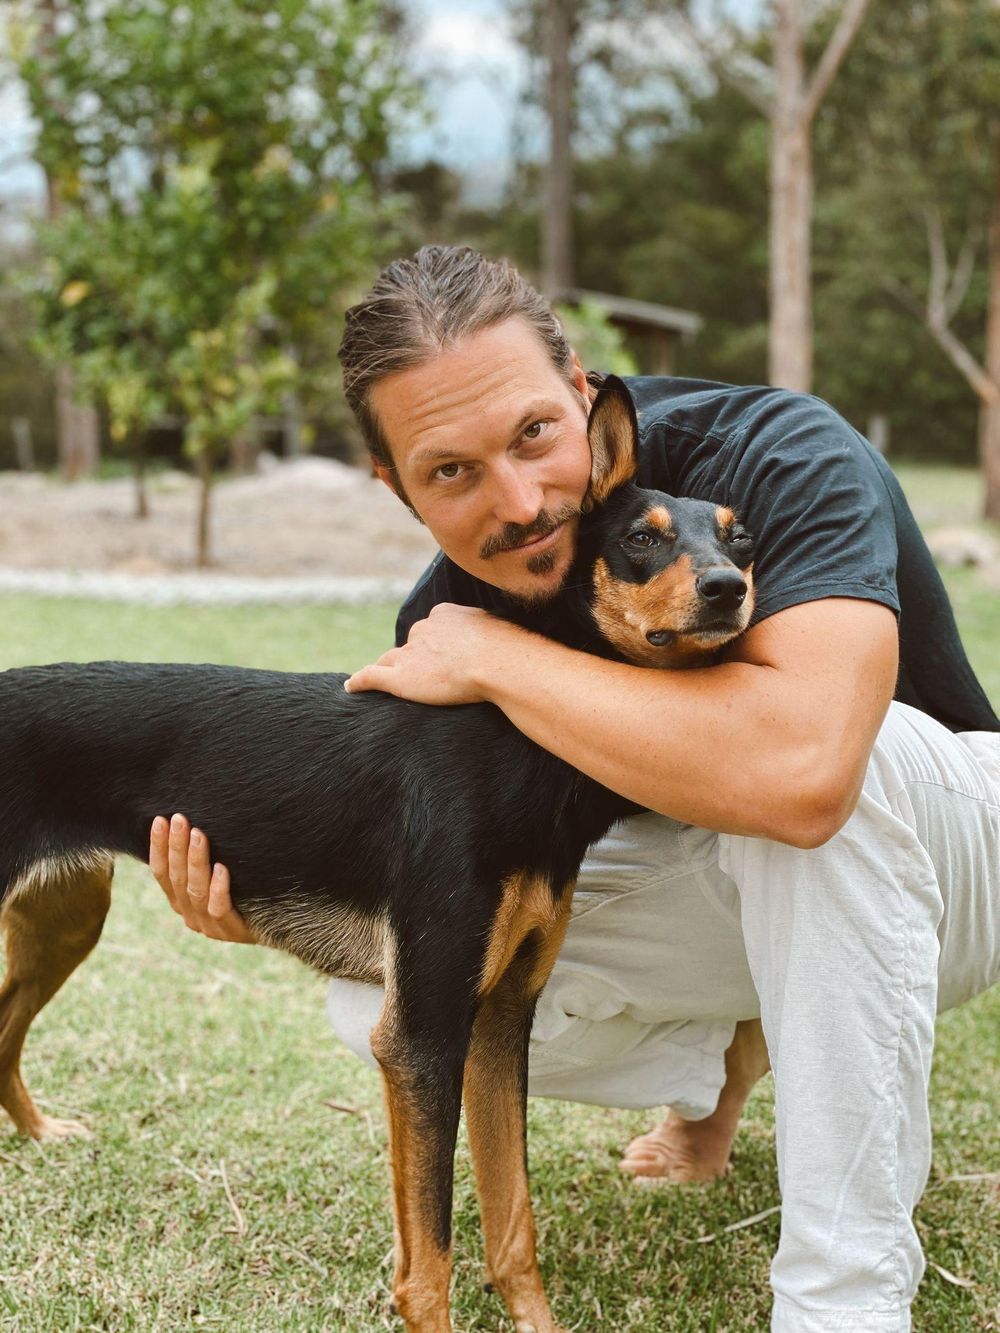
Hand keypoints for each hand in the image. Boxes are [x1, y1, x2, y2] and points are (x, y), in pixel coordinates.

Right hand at [149, 813, 257, 943]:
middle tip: (179, 820)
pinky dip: (218, 888)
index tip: (160, 820)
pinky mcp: (229, 931)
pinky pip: (219, 909)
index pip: (162, 872)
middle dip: (176, 847)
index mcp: (180, 900)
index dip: (158, 847)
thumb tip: (194, 821)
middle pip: (177, 878)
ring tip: (199, 835)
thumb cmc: (243, 891)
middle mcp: (189, 914)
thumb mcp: (217, 875)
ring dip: (195, 861)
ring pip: (195, 891)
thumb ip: (202, 858)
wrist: (275, 926)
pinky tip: (221, 868)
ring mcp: (208, 925)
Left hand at [344, 603, 512, 704]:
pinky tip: (351, 688)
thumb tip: (500, 646)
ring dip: (386, 669)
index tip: (440, 658)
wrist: (498, 662)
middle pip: (409, 645)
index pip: (430, 631)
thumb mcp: (497, 632)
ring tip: (381, 680)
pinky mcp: (399, 678)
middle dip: (412, 657)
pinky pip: (370, 676)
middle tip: (423, 676)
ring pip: (389, 660)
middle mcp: (422, 630)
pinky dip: (359, 682)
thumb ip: (486, 637)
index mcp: (443, 615)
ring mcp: (409, 654)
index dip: (432, 646)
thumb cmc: (507, 650)